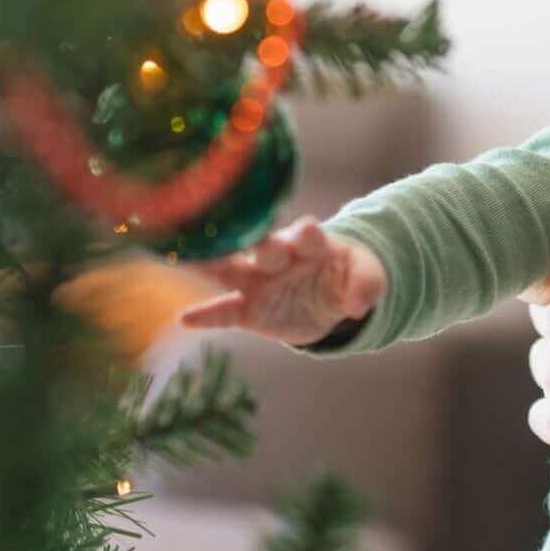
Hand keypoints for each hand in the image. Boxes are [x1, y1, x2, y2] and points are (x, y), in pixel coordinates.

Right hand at [179, 217, 386, 345]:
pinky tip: (184, 319)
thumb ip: (366, 285)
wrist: (330, 296)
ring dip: (209, 264)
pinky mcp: (248, 308)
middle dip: (262, 247)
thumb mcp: (367, 277)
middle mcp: (278, 256)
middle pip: (266, 247)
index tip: (306, 231)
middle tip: (254, 245)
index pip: (307, 235)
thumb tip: (358, 304)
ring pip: (230, 269)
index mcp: (310, 243)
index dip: (306, 233)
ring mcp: (259, 281)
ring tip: (182, 256)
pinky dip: (206, 316)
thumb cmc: (346, 276)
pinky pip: (225, 311)